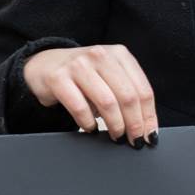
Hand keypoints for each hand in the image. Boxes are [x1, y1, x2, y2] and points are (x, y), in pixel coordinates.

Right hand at [22, 44, 157, 145]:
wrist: (45, 65)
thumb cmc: (83, 75)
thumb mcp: (109, 76)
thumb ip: (126, 94)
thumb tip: (145, 127)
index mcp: (119, 54)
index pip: (142, 90)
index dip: (149, 116)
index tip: (150, 135)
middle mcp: (100, 56)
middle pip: (128, 97)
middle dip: (134, 124)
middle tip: (134, 140)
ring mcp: (78, 65)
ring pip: (107, 103)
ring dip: (115, 125)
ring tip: (116, 136)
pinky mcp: (58, 78)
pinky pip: (80, 107)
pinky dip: (88, 123)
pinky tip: (91, 128)